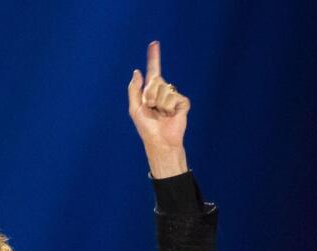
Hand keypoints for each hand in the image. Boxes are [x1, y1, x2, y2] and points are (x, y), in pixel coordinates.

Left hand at [127, 41, 189, 177]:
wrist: (159, 141)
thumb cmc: (147, 127)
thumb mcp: (134, 108)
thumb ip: (134, 90)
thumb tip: (137, 71)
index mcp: (151, 91)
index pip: (153, 71)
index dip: (153, 57)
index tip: (154, 44)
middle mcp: (163, 91)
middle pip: (155, 80)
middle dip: (149, 94)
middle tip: (150, 108)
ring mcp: (174, 96)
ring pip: (164, 89)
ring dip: (158, 103)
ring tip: (160, 114)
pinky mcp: (182, 103)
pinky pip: (173, 97)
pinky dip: (168, 107)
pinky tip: (170, 115)